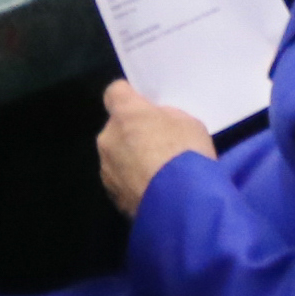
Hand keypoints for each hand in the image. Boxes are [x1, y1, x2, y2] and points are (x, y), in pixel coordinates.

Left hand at [96, 81, 218, 217]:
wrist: (180, 204)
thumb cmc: (186, 153)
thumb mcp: (188, 123)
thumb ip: (166, 118)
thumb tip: (157, 124)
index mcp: (125, 114)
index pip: (115, 92)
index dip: (128, 96)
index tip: (142, 103)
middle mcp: (108, 138)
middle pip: (116, 128)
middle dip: (131, 133)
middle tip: (157, 143)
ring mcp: (107, 169)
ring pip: (116, 156)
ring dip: (130, 160)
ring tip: (157, 173)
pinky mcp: (112, 196)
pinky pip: (121, 182)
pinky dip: (133, 183)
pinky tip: (154, 191)